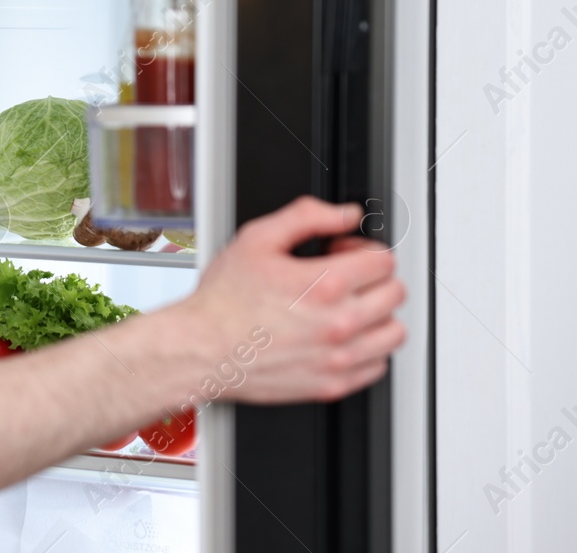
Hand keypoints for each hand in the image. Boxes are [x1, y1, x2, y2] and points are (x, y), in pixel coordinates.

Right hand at [176, 195, 406, 403]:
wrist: (202, 348)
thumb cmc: (223, 301)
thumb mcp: (257, 239)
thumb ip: (306, 216)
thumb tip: (344, 214)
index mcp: (325, 285)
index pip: (384, 261)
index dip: (362, 250)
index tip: (343, 254)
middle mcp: (339, 324)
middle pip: (395, 293)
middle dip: (372, 279)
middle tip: (344, 278)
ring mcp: (339, 358)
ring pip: (394, 332)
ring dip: (377, 315)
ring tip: (347, 308)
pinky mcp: (333, 384)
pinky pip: (378, 365)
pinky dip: (368, 350)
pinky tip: (341, 336)